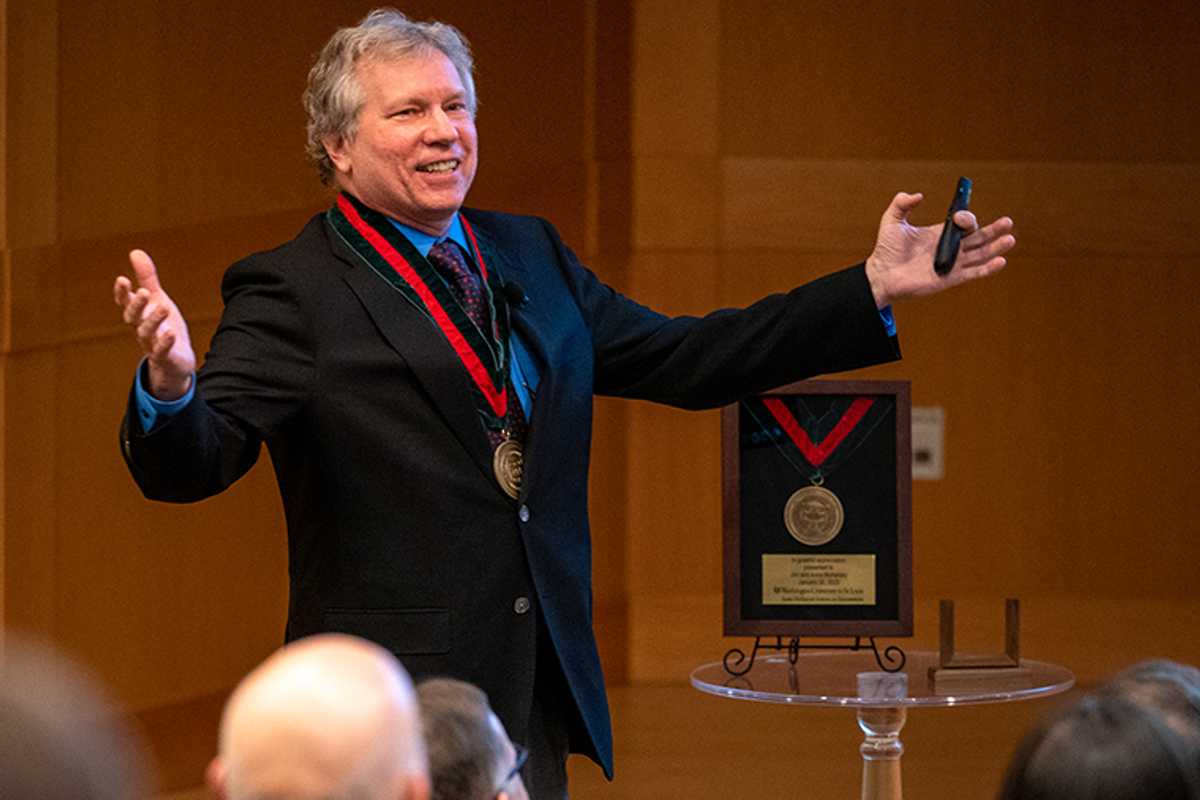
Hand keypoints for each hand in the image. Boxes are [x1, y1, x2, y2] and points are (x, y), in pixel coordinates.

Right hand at [113, 250, 195, 399]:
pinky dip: (164, 343)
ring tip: (164, 307)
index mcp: (138, 314)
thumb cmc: (163, 326)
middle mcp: (141, 328)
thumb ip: (147, 279)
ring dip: (153, 320)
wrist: (176, 360)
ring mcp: (151, 344)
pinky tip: (170, 334)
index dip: (122, 293)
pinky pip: (161, 352)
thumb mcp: (157, 299)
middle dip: (136, 305)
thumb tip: (135, 251)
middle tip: (143, 292)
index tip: (122, 280)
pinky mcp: (164, 357)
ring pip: (146, 334)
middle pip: (133, 318)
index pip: (125, 303)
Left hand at [864, 192, 1014, 308]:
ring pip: (980, 254)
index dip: (966, 218)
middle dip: (993, 230)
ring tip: (1010, 239)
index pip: (962, 224)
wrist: (881, 275)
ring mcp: (951, 264)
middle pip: (978, 238)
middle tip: (1007, 222)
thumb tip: (917, 195)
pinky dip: (988, 268)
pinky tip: (1001, 261)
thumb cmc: (886, 250)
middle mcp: (949, 247)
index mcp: (940, 233)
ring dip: (996, 247)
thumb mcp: (892, 221)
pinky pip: (973, 273)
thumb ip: (901, 204)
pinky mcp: (950, 279)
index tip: (959, 217)